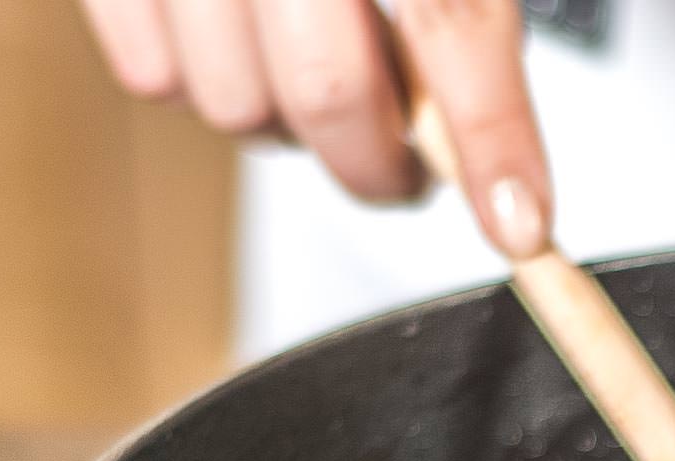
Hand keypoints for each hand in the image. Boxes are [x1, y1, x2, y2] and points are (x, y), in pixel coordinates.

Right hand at [78, 0, 551, 257]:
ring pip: (234, 105)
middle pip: (329, 92)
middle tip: (415, 173)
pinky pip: (151, 75)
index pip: (451, 20)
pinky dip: (205, 84)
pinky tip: (245, 43)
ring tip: (324, 80)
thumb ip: (465, 1)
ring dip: (292, 129)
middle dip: (382, 165)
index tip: (522, 224)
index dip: (494, 136)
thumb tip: (495, 132)